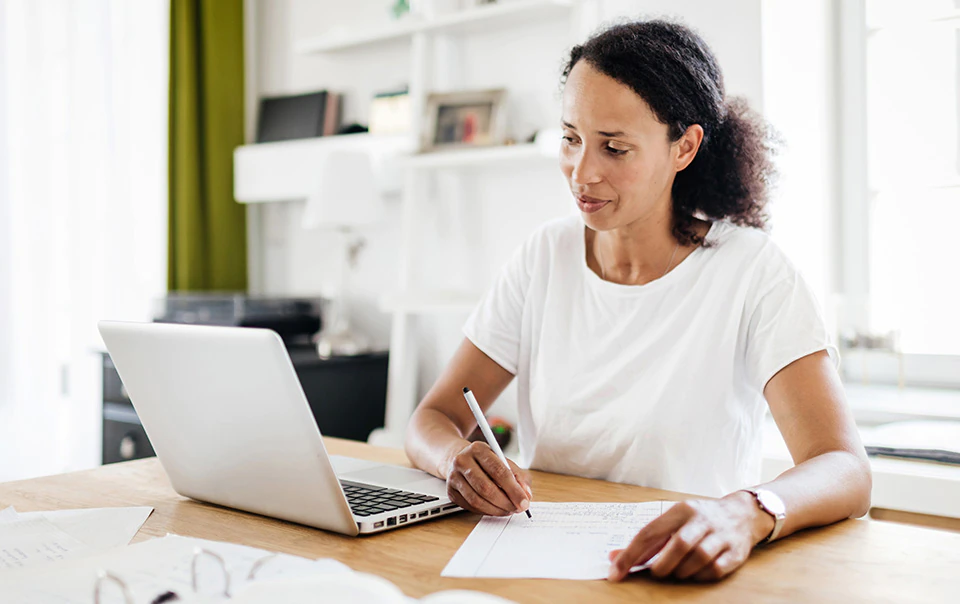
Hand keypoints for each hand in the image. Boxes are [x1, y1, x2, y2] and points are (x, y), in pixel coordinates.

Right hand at [445, 441, 532, 515]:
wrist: (459, 458)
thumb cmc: (485, 461)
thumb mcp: (502, 460)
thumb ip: (517, 476)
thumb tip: (526, 496)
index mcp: (478, 449)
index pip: (498, 471)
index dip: (513, 489)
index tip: (525, 502)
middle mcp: (462, 461)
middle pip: (486, 488)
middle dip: (505, 502)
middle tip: (517, 509)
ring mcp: (453, 476)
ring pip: (476, 500)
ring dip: (496, 510)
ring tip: (508, 510)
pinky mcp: (450, 491)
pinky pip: (470, 507)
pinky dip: (486, 511)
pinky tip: (495, 509)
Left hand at [607, 492, 774, 581]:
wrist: (743, 514)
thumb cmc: (698, 521)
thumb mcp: (673, 521)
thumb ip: (647, 541)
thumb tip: (614, 558)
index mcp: (681, 510)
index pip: (650, 532)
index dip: (630, 554)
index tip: (615, 572)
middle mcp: (702, 519)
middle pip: (678, 544)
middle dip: (662, 565)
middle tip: (656, 573)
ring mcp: (721, 535)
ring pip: (698, 558)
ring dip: (681, 571)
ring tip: (675, 572)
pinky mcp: (735, 552)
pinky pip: (714, 570)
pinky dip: (699, 576)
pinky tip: (694, 573)